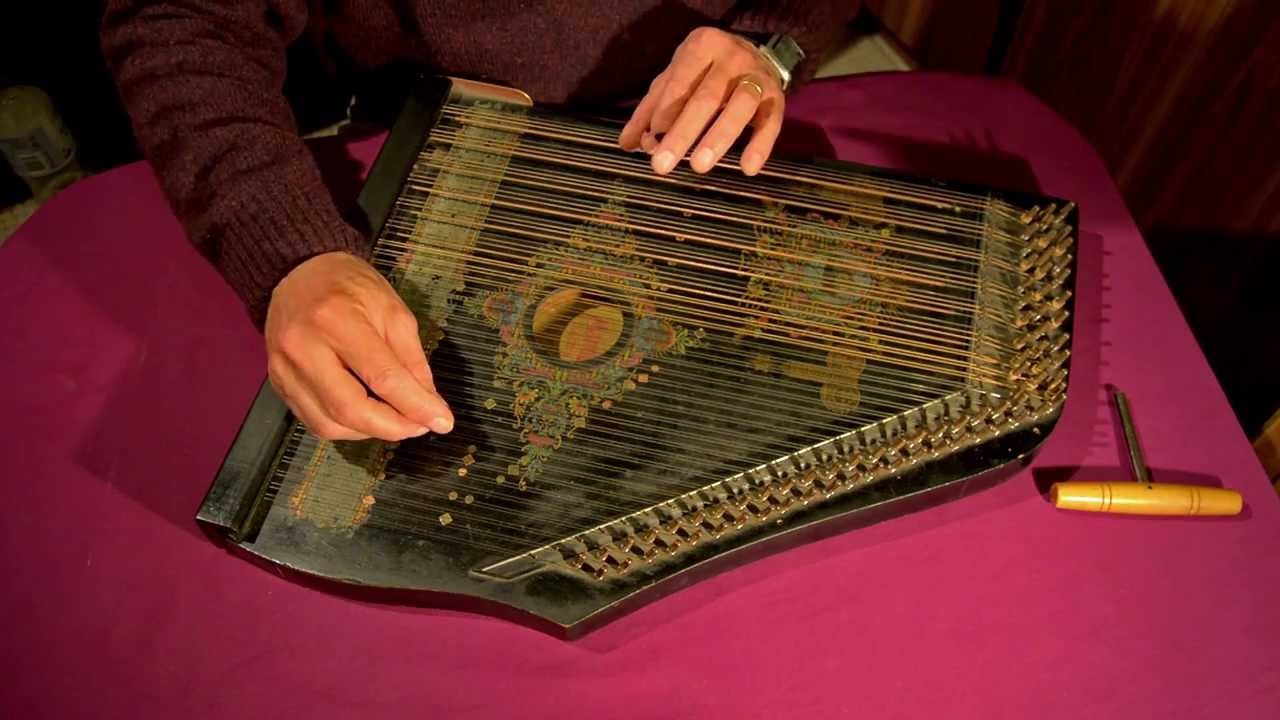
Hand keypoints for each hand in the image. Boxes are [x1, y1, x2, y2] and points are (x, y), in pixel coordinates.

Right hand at [264, 251, 452, 440]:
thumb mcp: (392, 310)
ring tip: (394, 419)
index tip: (441, 421)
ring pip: (330, 425)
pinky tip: (366, 415)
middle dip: (392, 428)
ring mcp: (285, 369)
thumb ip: (412, 359)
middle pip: (350, 410)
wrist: (298, 273)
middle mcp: (303, 348)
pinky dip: (346, 428)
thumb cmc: (348, 286)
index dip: (415, 406)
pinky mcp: (278, 384)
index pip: (382, 377)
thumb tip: (428, 402)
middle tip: (419, 425)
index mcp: (336, 320)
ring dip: (370, 432)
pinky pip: (314, 422)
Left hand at [619, 26, 784, 175]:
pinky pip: (771, 123)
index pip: (679, 83)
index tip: (651, 140)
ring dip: (718, 138)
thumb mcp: (674, 81)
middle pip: (706, 98)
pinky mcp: (777, 99)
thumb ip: (649, 111)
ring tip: (698, 167)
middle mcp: (732, 58)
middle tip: (661, 165)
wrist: (757, 55)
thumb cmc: (705, 73)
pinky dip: (760, 146)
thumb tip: (627, 144)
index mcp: (702, 47)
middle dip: (682, 133)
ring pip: (740, 107)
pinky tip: (747, 168)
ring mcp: (757, 78)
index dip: (665, 113)